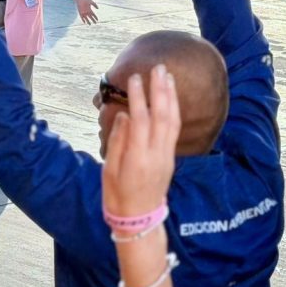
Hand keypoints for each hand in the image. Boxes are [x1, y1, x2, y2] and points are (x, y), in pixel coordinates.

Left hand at [75, 0, 98, 24]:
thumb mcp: (91, 1)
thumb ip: (94, 4)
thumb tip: (98, 8)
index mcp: (90, 9)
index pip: (93, 14)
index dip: (95, 17)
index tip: (97, 20)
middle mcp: (87, 11)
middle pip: (90, 17)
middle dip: (93, 20)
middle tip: (95, 23)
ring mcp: (83, 12)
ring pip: (86, 18)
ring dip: (88, 21)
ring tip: (90, 24)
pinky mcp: (80, 12)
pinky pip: (81, 17)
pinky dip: (83, 19)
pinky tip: (84, 22)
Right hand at [102, 65, 180, 216]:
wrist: (139, 218)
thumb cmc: (118, 194)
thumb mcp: (110, 169)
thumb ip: (118, 141)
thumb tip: (124, 115)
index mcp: (138, 157)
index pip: (140, 120)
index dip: (138, 97)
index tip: (135, 78)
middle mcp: (156, 154)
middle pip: (162, 116)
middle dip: (160, 90)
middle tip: (158, 68)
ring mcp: (166, 155)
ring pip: (173, 121)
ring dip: (171, 96)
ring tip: (168, 76)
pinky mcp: (171, 157)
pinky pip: (175, 129)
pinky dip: (174, 110)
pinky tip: (171, 97)